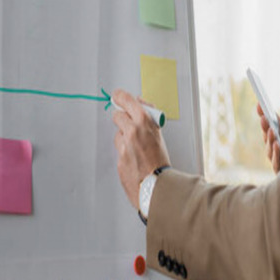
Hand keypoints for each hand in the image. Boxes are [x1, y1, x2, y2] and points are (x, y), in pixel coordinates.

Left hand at [112, 88, 170, 209]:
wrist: (157, 184)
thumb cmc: (162, 160)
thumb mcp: (159, 134)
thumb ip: (148, 120)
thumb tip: (139, 107)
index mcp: (144, 122)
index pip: (126, 101)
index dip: (121, 96)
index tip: (117, 94)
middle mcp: (131, 131)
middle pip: (117, 116)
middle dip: (122, 118)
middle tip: (128, 122)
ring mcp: (123, 145)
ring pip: (118, 134)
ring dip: (124, 137)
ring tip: (136, 146)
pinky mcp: (118, 158)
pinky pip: (119, 149)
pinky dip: (125, 151)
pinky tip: (135, 157)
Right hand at [258, 96, 279, 173]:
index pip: (268, 122)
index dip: (263, 114)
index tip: (260, 105)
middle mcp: (277, 144)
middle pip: (267, 136)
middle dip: (265, 127)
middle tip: (264, 118)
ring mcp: (278, 157)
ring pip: (269, 150)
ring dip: (269, 140)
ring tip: (272, 131)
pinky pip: (276, 163)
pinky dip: (275, 153)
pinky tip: (277, 145)